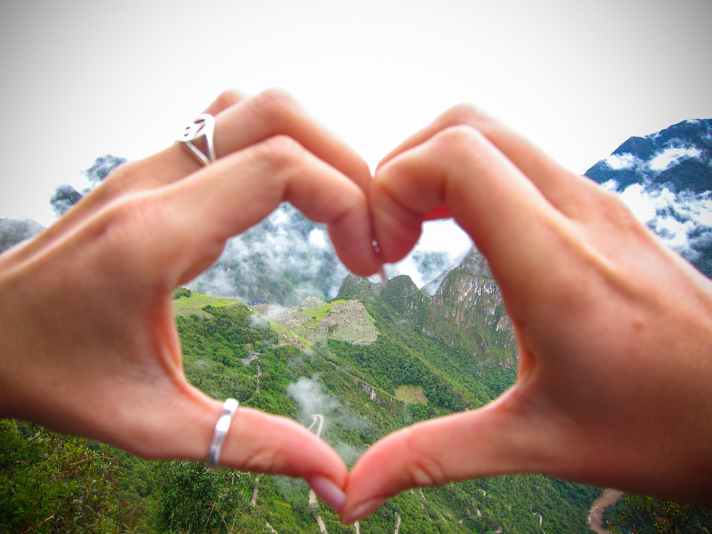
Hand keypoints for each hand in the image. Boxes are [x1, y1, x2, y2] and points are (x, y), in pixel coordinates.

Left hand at [0, 89, 380, 507]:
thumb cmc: (51, 375)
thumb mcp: (150, 423)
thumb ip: (248, 445)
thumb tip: (332, 476)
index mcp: (155, 236)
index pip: (276, 166)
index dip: (344, 200)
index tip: (367, 261)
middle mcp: (152, 182)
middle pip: (275, 115)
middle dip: (343, 163)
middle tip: (369, 229)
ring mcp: (148, 167)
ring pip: (251, 107)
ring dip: (310, 145)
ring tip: (339, 208)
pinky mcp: (150, 171)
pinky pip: (228, 126)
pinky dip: (277, 146)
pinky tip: (290, 199)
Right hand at [341, 104, 711, 522]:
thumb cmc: (660, 427)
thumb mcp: (537, 442)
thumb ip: (434, 456)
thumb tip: (357, 491)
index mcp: (554, 267)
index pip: (458, 156)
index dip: (395, 184)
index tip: (382, 249)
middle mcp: (577, 215)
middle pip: (467, 126)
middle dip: (405, 168)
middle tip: (389, 237)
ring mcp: (595, 205)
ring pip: (496, 135)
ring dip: (438, 169)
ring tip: (415, 235)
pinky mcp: (603, 211)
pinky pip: (522, 160)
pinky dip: (473, 177)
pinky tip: (463, 233)